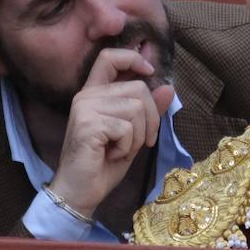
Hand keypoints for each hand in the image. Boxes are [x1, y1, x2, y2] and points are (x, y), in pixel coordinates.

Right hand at [47, 48, 175, 218]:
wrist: (81, 191)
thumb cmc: (104, 164)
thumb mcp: (134, 135)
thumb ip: (148, 111)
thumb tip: (169, 88)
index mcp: (95, 93)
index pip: (110, 57)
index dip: (134, 58)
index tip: (151, 71)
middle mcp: (87, 95)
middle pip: (138, 89)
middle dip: (150, 119)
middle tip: (139, 141)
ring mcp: (85, 107)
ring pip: (136, 108)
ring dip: (137, 136)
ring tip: (120, 149)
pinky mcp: (88, 123)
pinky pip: (127, 128)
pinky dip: (128, 147)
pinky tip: (111, 155)